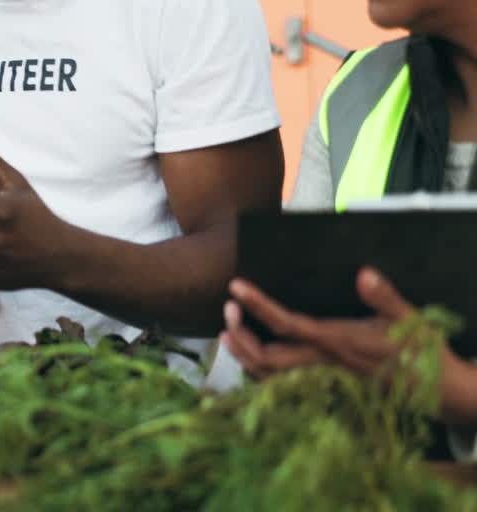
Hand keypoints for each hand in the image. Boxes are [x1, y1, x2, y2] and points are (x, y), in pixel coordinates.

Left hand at [221, 268, 476, 423]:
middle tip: (228, 308)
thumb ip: (383, 296)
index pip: (286, 324)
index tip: (236, 287)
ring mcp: (322, 381)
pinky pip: (282, 387)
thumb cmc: (421, 352)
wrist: (438, 393)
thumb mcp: (408, 318)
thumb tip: (363, 273)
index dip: (257, 305)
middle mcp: (323, 365)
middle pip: (266, 357)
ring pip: (270, 376)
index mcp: (337, 343)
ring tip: (227, 333)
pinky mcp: (325, 389)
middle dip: (241, 334)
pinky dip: (259, 373)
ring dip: (244, 355)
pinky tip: (249, 358)